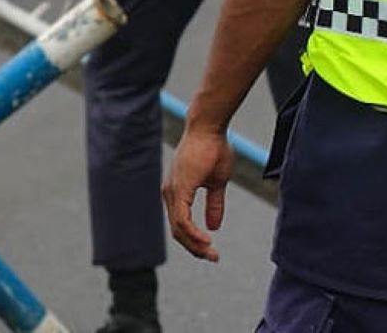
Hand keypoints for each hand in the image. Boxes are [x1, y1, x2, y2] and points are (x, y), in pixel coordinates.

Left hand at [163, 124, 234, 261]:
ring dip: (195, 244)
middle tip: (213, 258)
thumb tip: (214, 226)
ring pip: (179, 228)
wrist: (209, 128)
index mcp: (177, 192)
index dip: (195, 240)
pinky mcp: (179, 189)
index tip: (211, 251)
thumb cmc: (213, 149)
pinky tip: (207, 240)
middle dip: (195, 248)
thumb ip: (214, 204)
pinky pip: (182, 219)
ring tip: (211, 253)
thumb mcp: (217, 182)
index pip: (181, 224)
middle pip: (178, 231)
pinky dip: (194, 233)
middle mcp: (170, 193)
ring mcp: (172, 191)